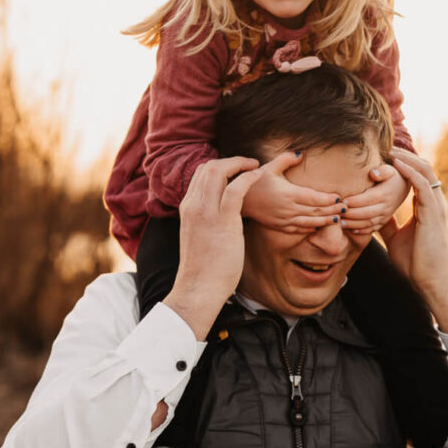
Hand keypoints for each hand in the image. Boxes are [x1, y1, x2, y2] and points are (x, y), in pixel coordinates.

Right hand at [165, 156, 261, 338]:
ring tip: (256, 166)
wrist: (199, 287)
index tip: (236, 169)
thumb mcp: (199, 236)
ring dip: (240, 163)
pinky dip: (248, 177)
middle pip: (208, 167)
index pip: (200, 174)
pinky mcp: (223, 221)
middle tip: (248, 163)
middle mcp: (194, 205)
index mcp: (187, 207)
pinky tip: (259, 176)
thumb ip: (206, 221)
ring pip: (219, 171)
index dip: (219, 165)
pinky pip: (236, 189)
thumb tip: (220, 217)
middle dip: (230, 160)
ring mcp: (206, 211)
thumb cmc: (204, 267)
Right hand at [242, 151, 341, 231]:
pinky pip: (299, 229)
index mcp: (289, 193)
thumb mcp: (270, 166)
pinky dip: (311, 228)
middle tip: (346, 208)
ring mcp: (285, 219)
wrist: (240, 200)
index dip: (329, 199)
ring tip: (338, 219)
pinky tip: (320, 226)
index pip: (315, 198)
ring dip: (326, 221)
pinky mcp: (280, 226)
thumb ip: (287, 158)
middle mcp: (289, 208)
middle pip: (316, 211)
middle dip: (333, 210)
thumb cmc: (255, 181)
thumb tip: (302, 153)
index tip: (340, 197)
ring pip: (310, 222)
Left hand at [339, 163, 408, 233]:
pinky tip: (350, 230)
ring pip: (369, 223)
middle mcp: (386, 206)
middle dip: (351, 214)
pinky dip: (361, 231)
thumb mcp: (389, 169)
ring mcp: (386, 216)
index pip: (369, 199)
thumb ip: (381, 170)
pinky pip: (373, 229)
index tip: (343, 201)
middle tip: (337, 213)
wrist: (403, 186)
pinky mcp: (384, 221)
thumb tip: (372, 173)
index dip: (355, 201)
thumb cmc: (392, 176)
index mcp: (385, 193)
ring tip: (340, 222)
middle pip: (367, 213)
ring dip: (354, 224)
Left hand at [381, 148, 447, 332]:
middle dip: (406, 156)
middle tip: (386, 146)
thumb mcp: (395, 237)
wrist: (429, 280)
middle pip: (423, 169)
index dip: (404, 165)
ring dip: (407, 159)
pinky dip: (409, 172)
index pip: (417, 177)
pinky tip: (396, 164)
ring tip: (390, 150)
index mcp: (427, 206)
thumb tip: (374, 216)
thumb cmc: (414, 262)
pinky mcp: (433, 213)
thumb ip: (388, 223)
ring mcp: (436, 206)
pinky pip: (423, 185)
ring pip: (425, 172)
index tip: (386, 157)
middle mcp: (434, 202)